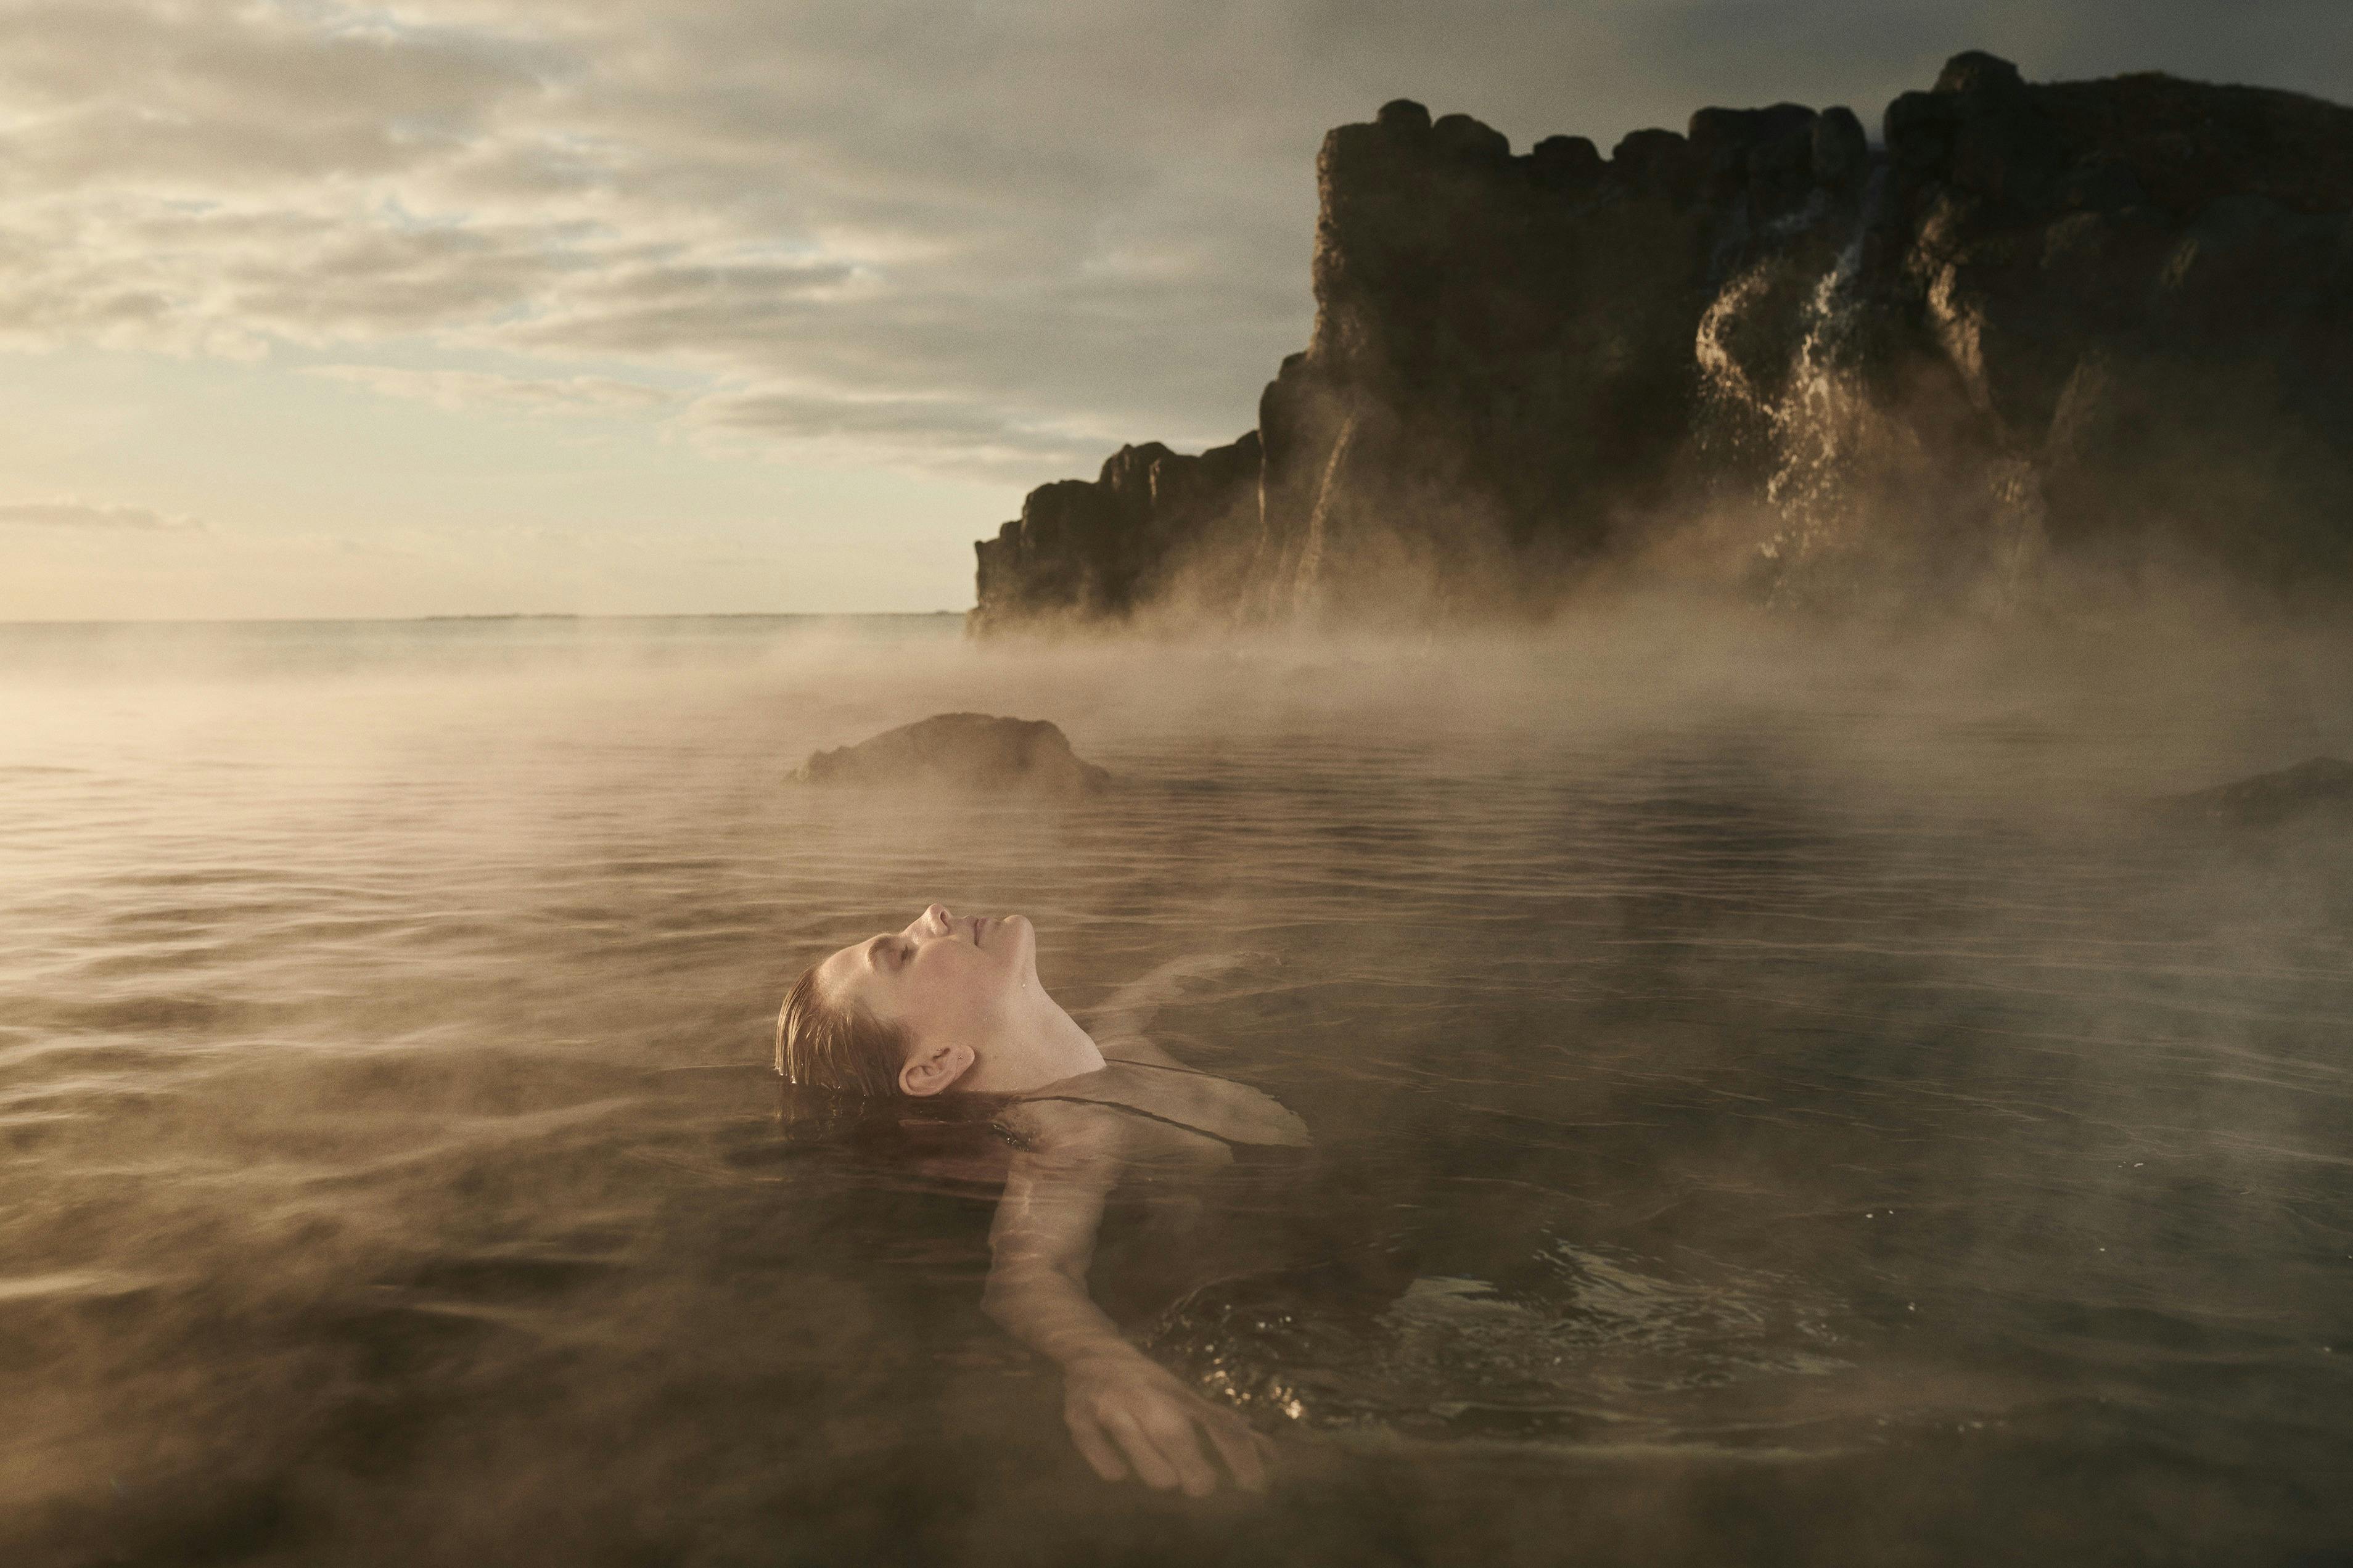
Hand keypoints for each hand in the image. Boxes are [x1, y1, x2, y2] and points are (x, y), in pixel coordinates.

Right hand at [1061, 1352, 1274, 1496]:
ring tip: (1163, 1476)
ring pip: (1139, 1449)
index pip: (1217, 1423)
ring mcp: (1112, 1407)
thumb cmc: (1149, 1383)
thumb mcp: (1185, 1396)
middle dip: (1195, 1471)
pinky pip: (1101, 1458)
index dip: (1240, 1456)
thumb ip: (1222, 1425)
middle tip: (1200, 1485)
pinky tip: (1119, 1466)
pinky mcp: (1079, 1419)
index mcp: (1179, 1394)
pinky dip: (1113, 1467)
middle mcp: (1148, 1397)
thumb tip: (1271, 1453)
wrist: (1089, 1349)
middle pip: (1175, 1434)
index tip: (1255, 1486)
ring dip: (1158, 1472)